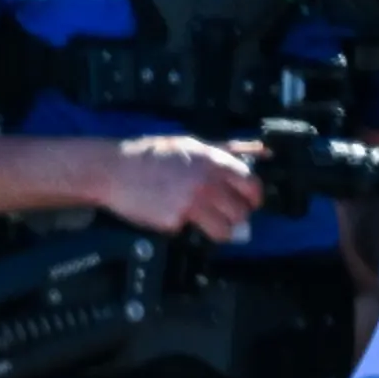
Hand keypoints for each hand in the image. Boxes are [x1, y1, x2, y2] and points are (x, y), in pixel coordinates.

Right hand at [98, 134, 263, 241]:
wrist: (114, 170)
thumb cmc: (151, 155)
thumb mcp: (191, 145)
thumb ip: (227, 149)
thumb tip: (264, 150)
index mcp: (213, 161)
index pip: (251, 185)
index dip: (252, 199)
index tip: (247, 204)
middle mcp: (206, 182)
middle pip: (240, 212)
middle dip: (235, 218)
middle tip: (223, 216)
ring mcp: (191, 203)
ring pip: (224, 230)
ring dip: (218, 230)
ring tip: (203, 223)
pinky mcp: (174, 221)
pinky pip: (191, 232)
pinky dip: (184, 228)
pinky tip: (170, 215)